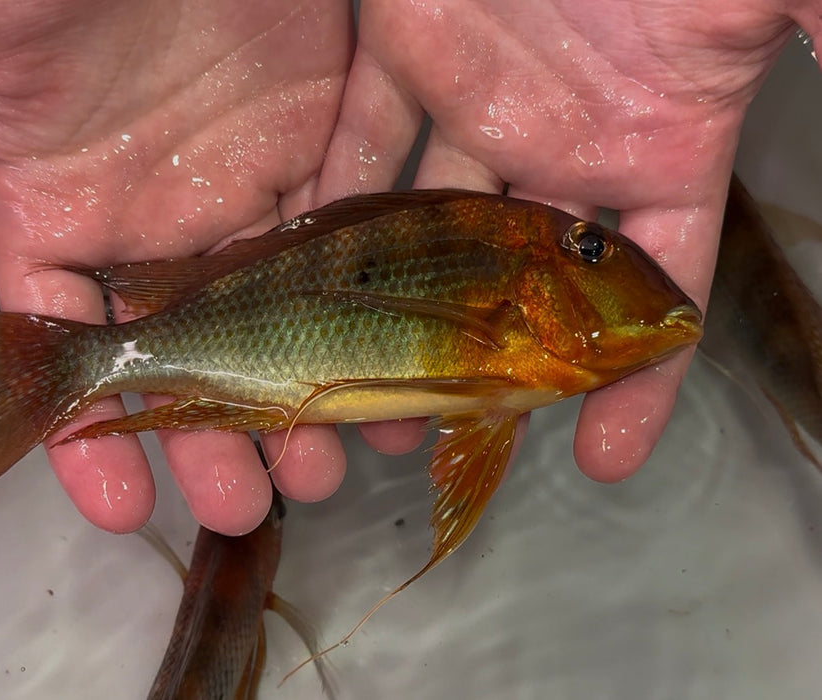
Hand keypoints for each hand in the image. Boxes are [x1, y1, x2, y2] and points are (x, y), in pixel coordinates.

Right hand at [0, 0, 351, 533]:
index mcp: (60, 203)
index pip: (65, 343)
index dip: (84, 431)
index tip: (118, 507)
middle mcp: (156, 212)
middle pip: (187, 352)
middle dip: (212, 436)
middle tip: (247, 505)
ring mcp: (241, 184)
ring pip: (275, 316)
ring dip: (299, 395)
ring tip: (325, 466)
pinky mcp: (317, 148)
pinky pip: (342, 248)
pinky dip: (361, 313)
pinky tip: (382, 375)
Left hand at [317, 0, 807, 480]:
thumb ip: (819, 52)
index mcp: (660, 144)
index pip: (657, 289)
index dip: (638, 374)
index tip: (606, 455)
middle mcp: (565, 141)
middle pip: (525, 280)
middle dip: (489, 362)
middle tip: (442, 440)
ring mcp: (481, 100)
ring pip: (435, 230)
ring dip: (397, 308)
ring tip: (359, 389)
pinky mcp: (405, 50)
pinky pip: (364, 145)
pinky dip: (338, 208)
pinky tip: (307, 279)